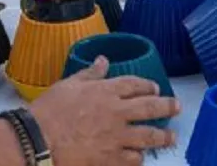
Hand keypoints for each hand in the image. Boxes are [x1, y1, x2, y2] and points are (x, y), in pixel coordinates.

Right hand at [30, 56, 179, 165]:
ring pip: (149, 137)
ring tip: (171, 138)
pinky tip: (140, 158)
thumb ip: (89, 74)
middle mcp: (117, 112)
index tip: (155, 89)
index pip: (135, 84)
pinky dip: (139, 159)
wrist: (39, 140)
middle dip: (167, 107)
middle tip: (177, 108)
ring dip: (163, 137)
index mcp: (106, 91)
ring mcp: (117, 137)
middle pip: (150, 108)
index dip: (147, 86)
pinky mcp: (111, 159)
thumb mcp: (68, 84)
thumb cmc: (49, 111)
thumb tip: (103, 60)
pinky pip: (133, 160)